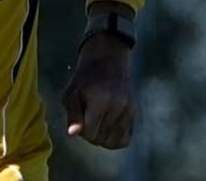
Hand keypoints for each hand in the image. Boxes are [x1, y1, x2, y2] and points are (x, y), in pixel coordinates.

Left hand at [61, 34, 135, 149]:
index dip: (81, 130)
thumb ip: (73, 115)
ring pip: (113, 143)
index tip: (79, 117)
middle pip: (101, 140)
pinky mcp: (134, 114)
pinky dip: (114, 138)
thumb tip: (73, 134)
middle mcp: (119, 107)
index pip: (90, 133)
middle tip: (87, 117)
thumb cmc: (84, 80)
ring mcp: (129, 111)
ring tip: (96, 121)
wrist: (107, 62)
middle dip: (90, 133)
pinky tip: (106, 126)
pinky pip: (125, 140)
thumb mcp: (71, 94)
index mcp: (101, 101)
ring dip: (102, 137)